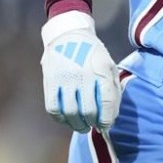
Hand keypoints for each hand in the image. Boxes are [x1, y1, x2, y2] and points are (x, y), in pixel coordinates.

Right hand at [40, 10, 121, 132]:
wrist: (68, 35)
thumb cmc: (93, 54)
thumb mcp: (109, 65)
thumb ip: (113, 89)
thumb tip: (111, 116)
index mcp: (102, 68)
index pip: (107, 100)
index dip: (108, 118)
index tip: (107, 125)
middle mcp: (83, 73)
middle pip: (89, 110)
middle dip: (93, 123)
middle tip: (95, 126)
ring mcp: (65, 78)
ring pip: (70, 112)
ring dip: (77, 125)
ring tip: (83, 127)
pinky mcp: (50, 81)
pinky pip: (53, 108)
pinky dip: (61, 119)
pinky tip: (67, 120)